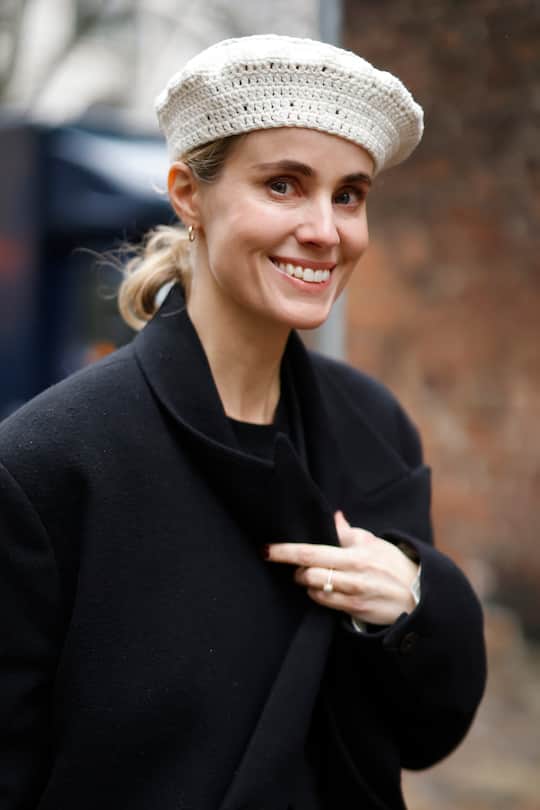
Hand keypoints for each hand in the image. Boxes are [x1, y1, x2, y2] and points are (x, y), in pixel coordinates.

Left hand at [265, 511, 418, 625]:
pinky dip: (317, 595)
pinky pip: (324, 603)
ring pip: (313, 588)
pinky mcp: (354, 611)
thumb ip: (348, 532)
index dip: (285, 551)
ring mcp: (354, 594)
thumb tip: (333, 516)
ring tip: (311, 576)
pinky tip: (322, 589)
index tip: (266, 550)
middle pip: (308, 572)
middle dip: (295, 569)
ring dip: (306, 582)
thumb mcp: (373, 542)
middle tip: (297, 565)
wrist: (418, 596)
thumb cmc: (393, 565)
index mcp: (356, 553)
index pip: (312, 550)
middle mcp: (354, 574)